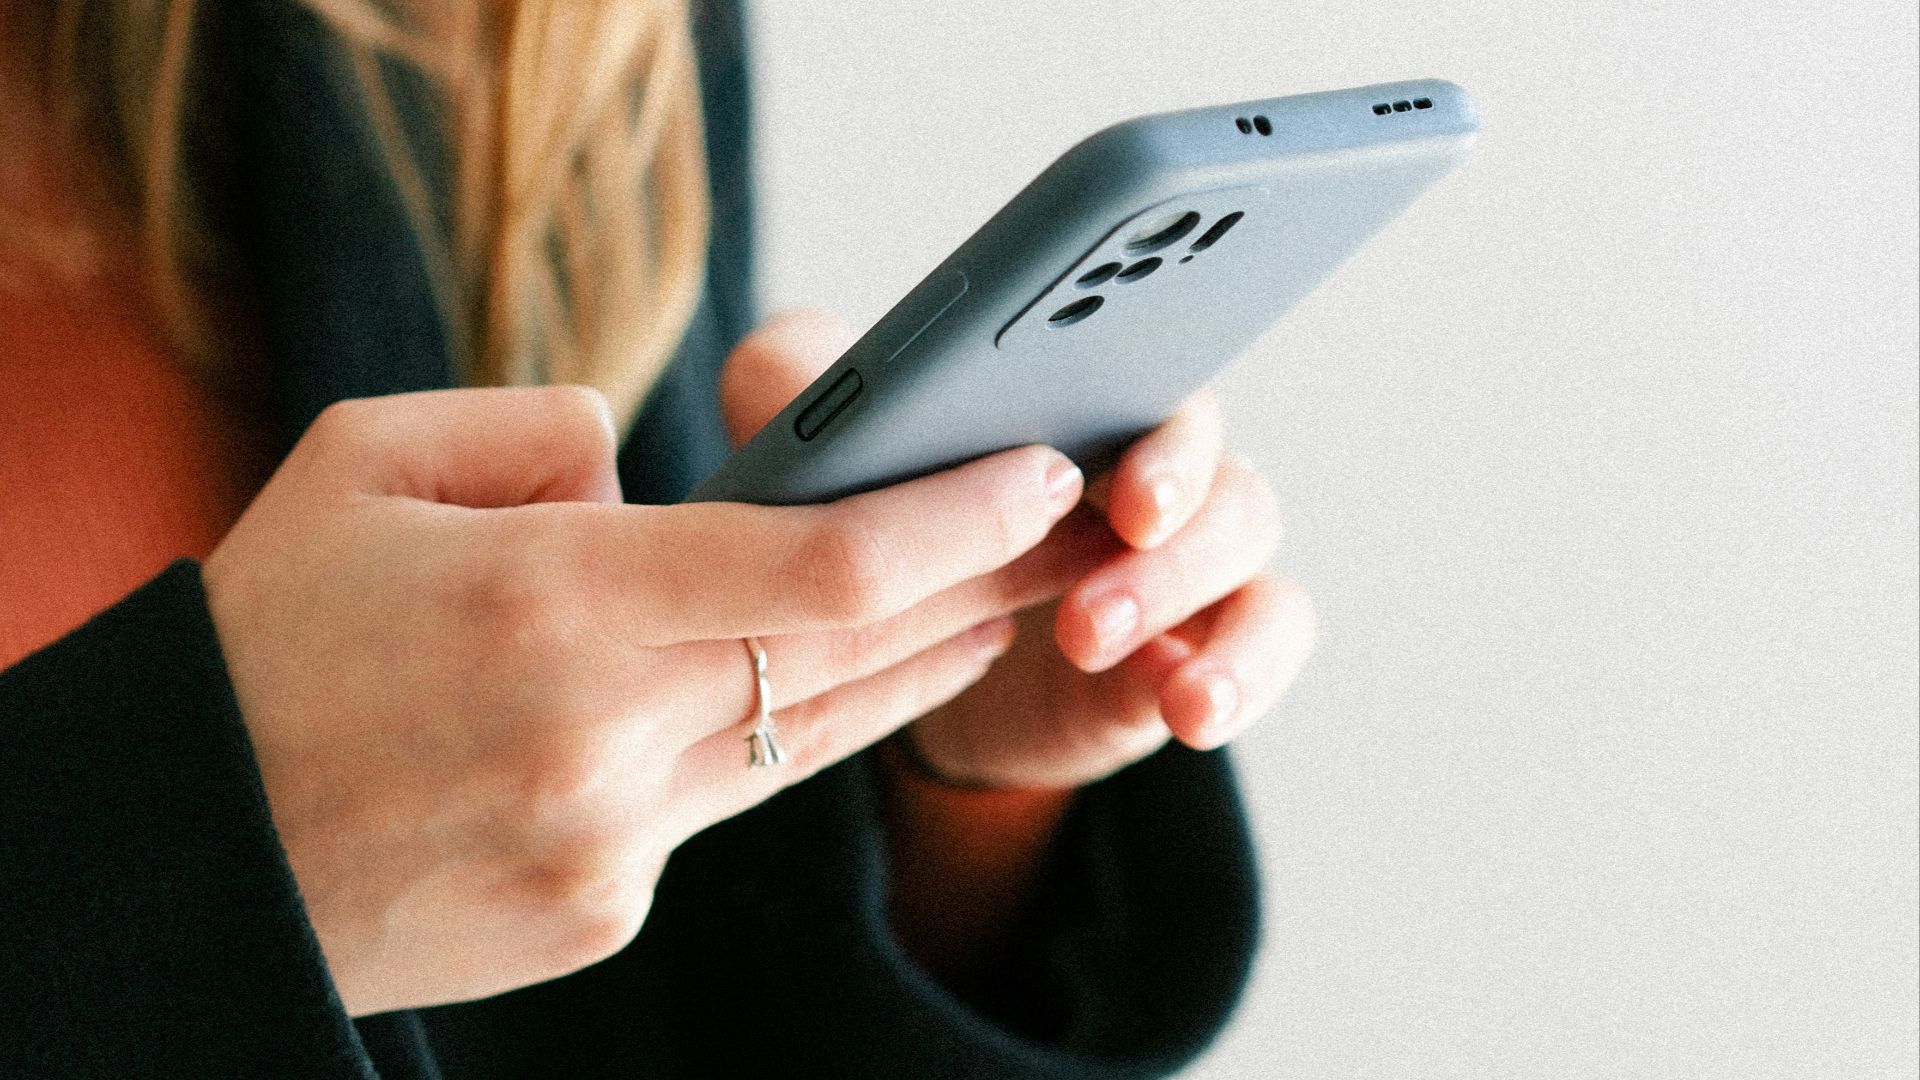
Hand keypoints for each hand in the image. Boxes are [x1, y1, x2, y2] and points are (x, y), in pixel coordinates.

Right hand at [204, 371, 1084, 1013]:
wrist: (184, 847)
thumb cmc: (268, 629)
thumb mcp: (369, 462)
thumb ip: (541, 434)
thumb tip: (659, 474)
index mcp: (549, 599)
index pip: (823, 562)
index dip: (956, 518)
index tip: (1042, 472)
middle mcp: (600, 734)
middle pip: (853, 653)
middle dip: (984, 588)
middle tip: (1080, 537)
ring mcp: (610, 843)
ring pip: (809, 737)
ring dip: (912, 668)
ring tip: (989, 611)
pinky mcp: (604, 911)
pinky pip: (714, 803)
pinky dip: (755, 736)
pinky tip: (792, 690)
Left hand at [719, 313, 1317, 792]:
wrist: (893, 668)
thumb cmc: (868, 526)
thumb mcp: (812, 457)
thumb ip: (796, 388)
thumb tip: (800, 366)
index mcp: (1073, 398)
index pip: (1152, 369)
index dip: (1138, 412)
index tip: (1106, 467)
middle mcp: (1149, 466)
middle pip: (1215, 456)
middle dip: (1177, 494)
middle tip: (1124, 526)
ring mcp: (1185, 561)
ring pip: (1247, 546)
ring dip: (1182, 586)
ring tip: (1093, 636)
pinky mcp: (1192, 646)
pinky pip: (1267, 640)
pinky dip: (1244, 668)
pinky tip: (1188, 705)